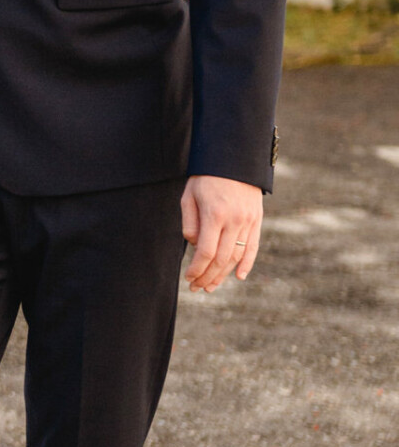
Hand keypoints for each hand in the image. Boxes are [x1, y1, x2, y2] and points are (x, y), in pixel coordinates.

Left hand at [180, 176, 262, 291]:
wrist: (235, 158)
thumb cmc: (206, 177)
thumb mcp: (190, 196)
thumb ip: (190, 223)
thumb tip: (194, 247)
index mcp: (215, 214)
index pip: (205, 252)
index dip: (197, 269)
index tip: (188, 277)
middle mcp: (234, 220)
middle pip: (221, 258)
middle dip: (207, 277)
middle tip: (196, 288)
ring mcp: (248, 221)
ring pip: (237, 256)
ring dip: (223, 274)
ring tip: (211, 286)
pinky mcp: (257, 220)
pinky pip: (253, 247)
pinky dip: (246, 264)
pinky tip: (238, 276)